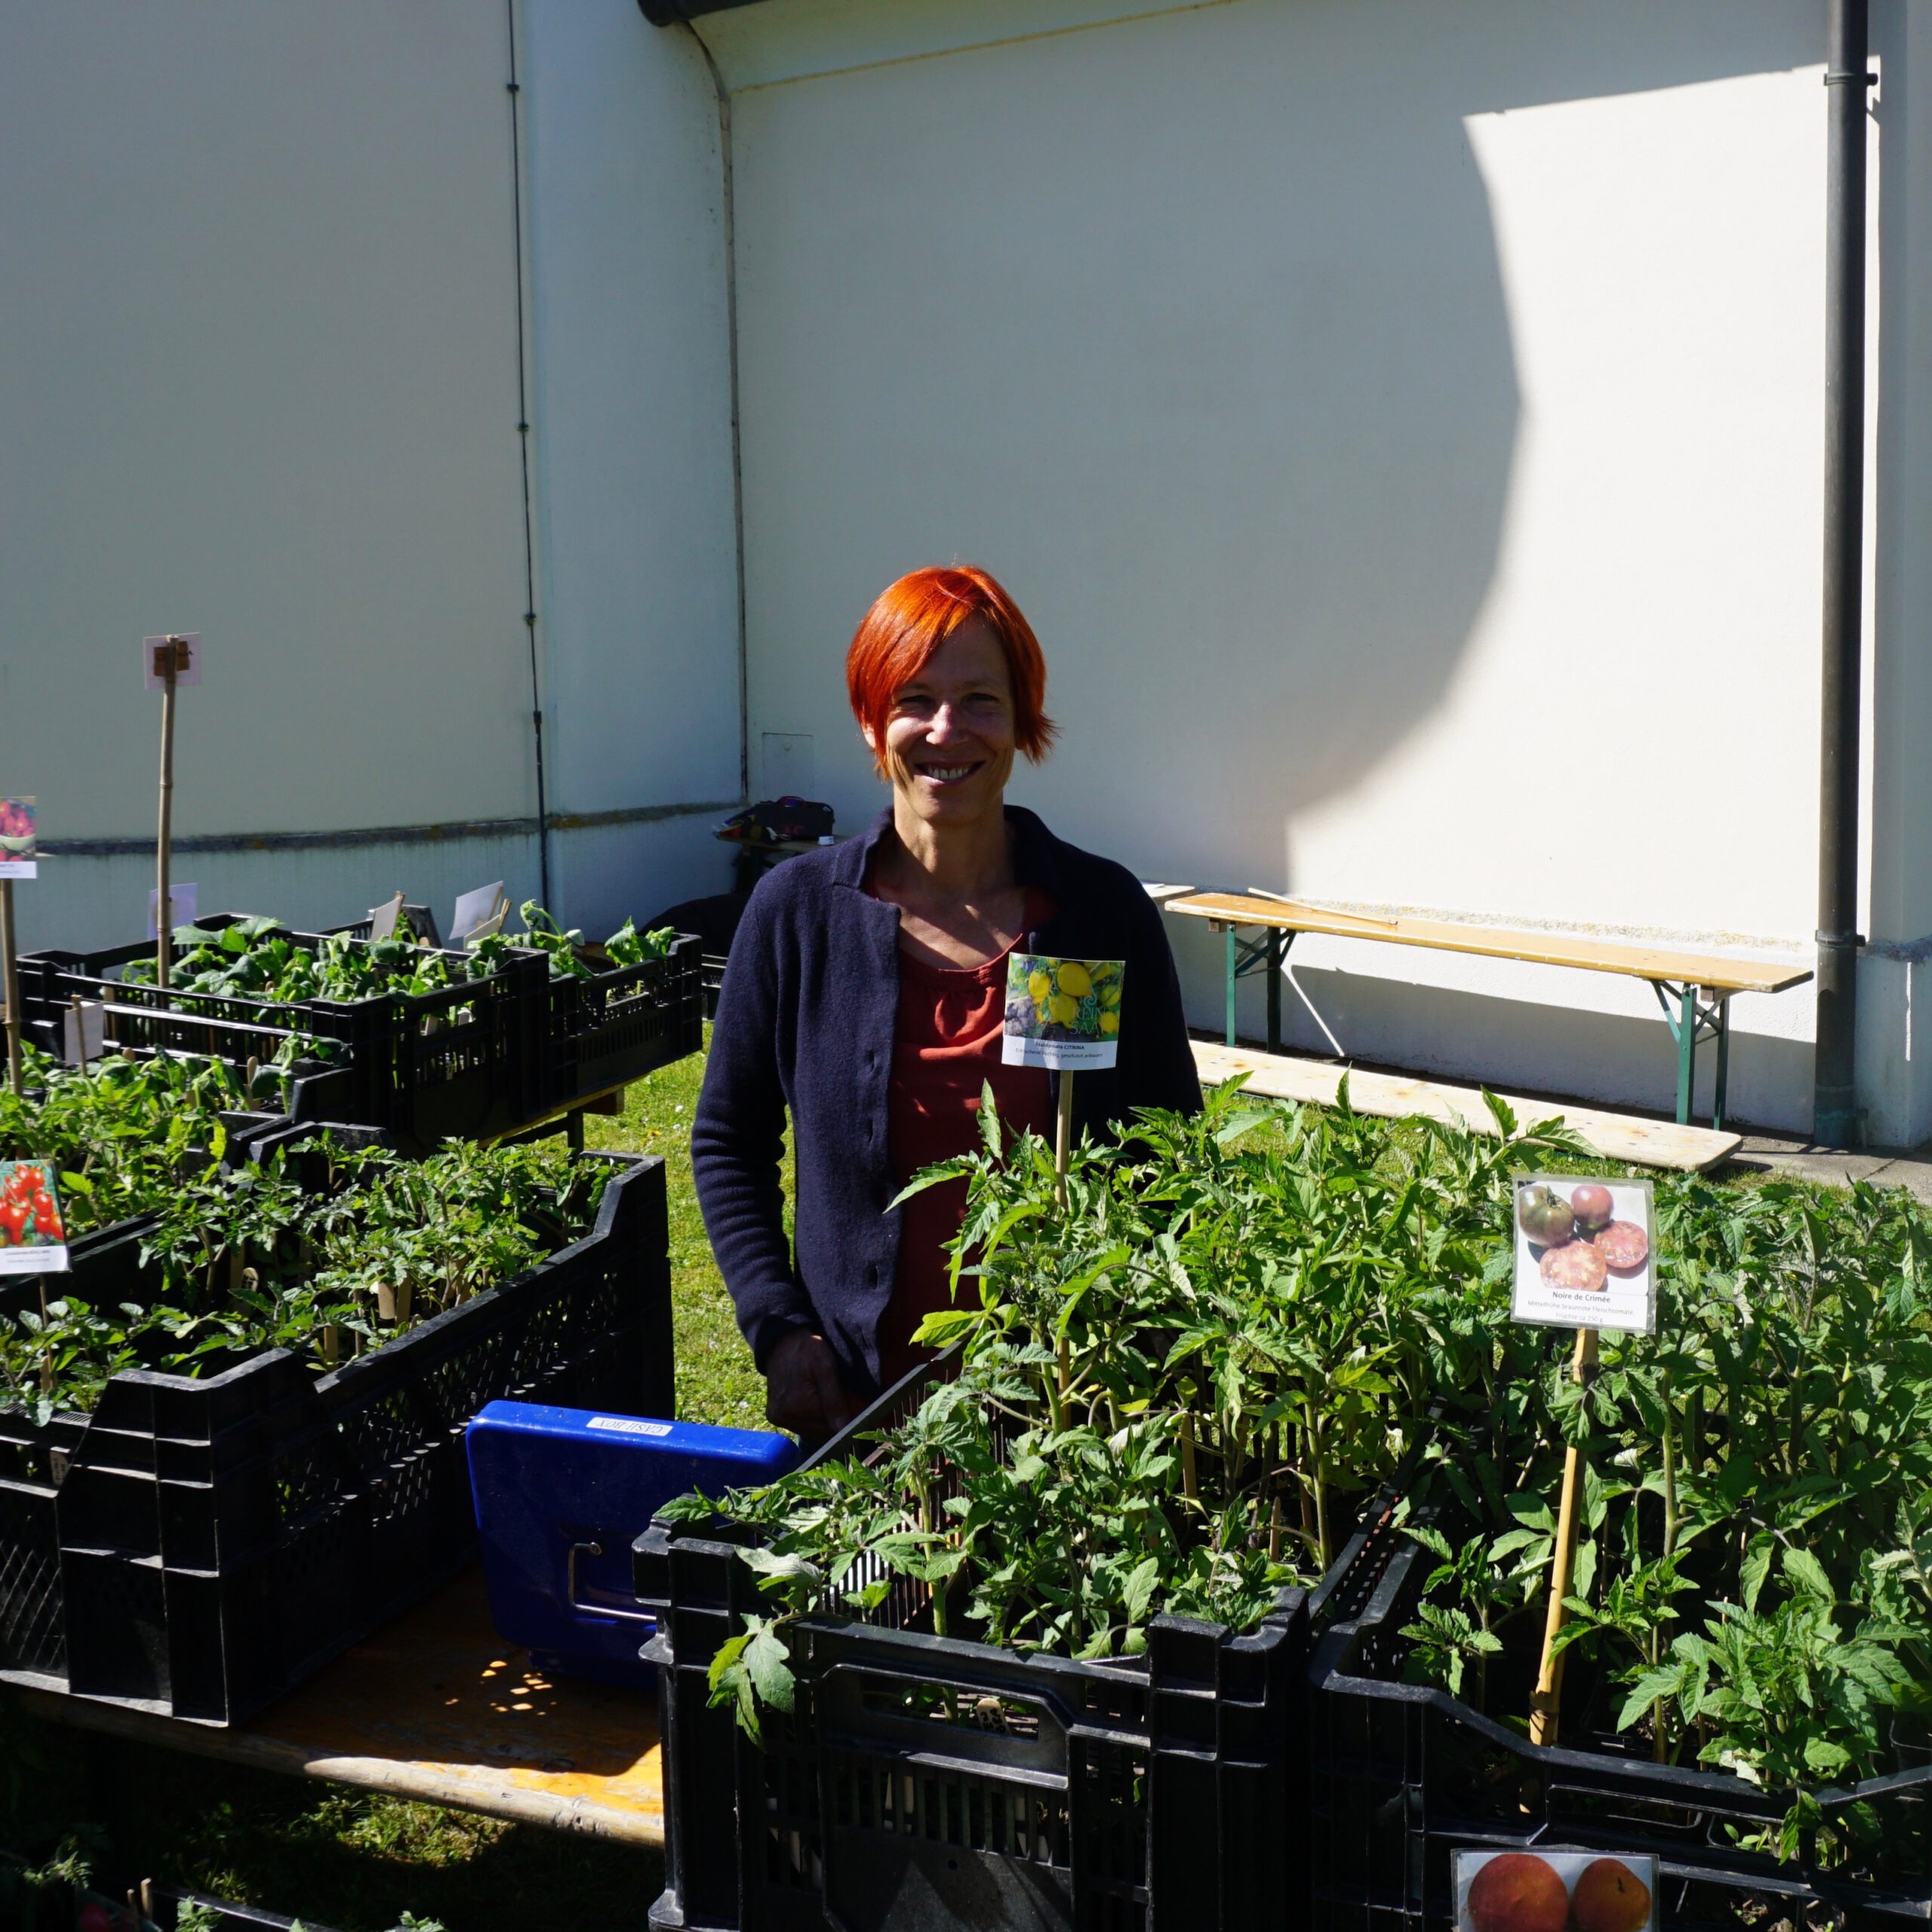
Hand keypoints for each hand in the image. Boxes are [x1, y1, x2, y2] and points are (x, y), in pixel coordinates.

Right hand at [764, 1328, 861, 1442]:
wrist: (781, 1341)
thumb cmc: (807, 1350)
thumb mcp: (826, 1367)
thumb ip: (835, 1399)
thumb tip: (844, 1428)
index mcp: (798, 1406)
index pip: (834, 1428)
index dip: (850, 1419)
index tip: (862, 1408)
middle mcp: (785, 1417)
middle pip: (824, 1433)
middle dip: (839, 1421)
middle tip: (848, 1400)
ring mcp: (779, 1419)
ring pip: (814, 1432)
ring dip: (827, 1421)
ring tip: (831, 1399)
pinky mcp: (776, 1417)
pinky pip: (803, 1426)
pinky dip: (814, 1419)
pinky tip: (818, 1403)